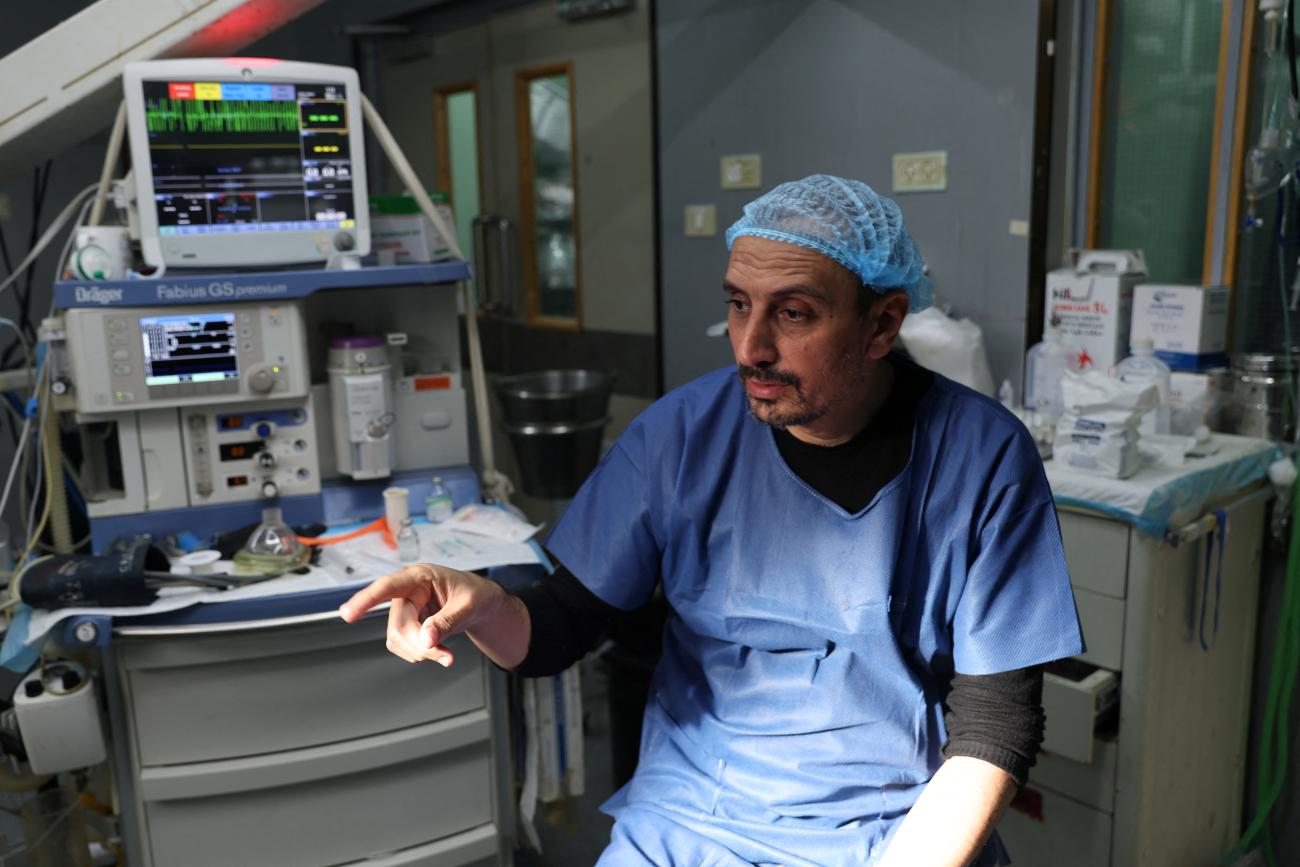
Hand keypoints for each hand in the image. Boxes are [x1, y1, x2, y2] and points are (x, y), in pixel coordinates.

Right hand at [338, 563, 509, 667]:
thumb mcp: (469, 606)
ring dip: (420, 652)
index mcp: (420, 577)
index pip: (388, 586)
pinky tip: (437, 651)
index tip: (348, 613)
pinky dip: (419, 654)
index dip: (366, 599)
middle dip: (419, 645)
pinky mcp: (404, 624)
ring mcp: (403, 608)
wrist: (480, 603)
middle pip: (397, 624)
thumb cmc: (475, 595)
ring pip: (396, 638)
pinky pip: (401, 645)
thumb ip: (448, 622)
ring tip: (445, 654)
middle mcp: (406, 591)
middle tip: (444, 656)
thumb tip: (426, 639)